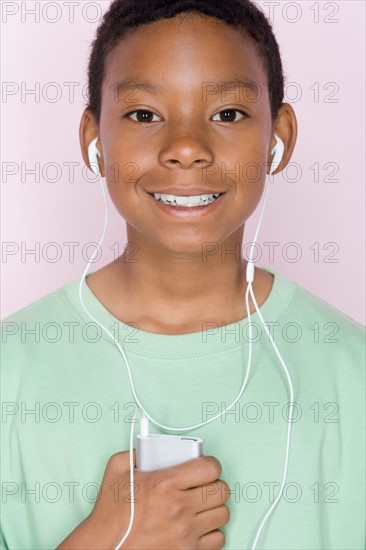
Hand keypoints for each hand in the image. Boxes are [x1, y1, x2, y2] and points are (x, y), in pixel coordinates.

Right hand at [56, 449, 230, 548]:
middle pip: (221, 490)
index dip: (210, 464)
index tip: (205, 466)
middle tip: (203, 485)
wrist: (105, 548)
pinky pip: (218, 538)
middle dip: (214, 484)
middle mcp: (178, 509)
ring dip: (213, 507)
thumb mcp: (116, 470)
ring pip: (223, 513)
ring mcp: (185, 533)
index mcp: (164, 484)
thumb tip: (153, 445)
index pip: (209, 467)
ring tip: (200, 505)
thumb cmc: (111, 514)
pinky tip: (198, 525)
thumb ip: (137, 451)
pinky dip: (211, 531)